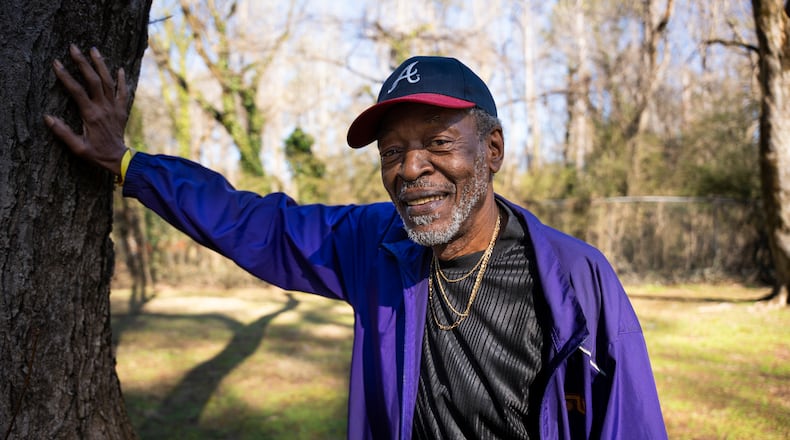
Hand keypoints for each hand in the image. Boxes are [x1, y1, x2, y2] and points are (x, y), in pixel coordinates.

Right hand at [44, 45, 129, 175]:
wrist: (119, 159)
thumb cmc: (96, 153)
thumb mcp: (77, 147)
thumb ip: (63, 133)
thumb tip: (47, 118)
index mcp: (91, 115)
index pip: (76, 91)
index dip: (65, 76)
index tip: (56, 63)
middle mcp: (104, 108)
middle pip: (93, 80)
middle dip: (82, 62)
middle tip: (73, 48)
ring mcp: (115, 108)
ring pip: (109, 82)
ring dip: (101, 64)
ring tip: (93, 49)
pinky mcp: (122, 110)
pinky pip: (124, 92)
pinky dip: (122, 80)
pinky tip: (120, 69)